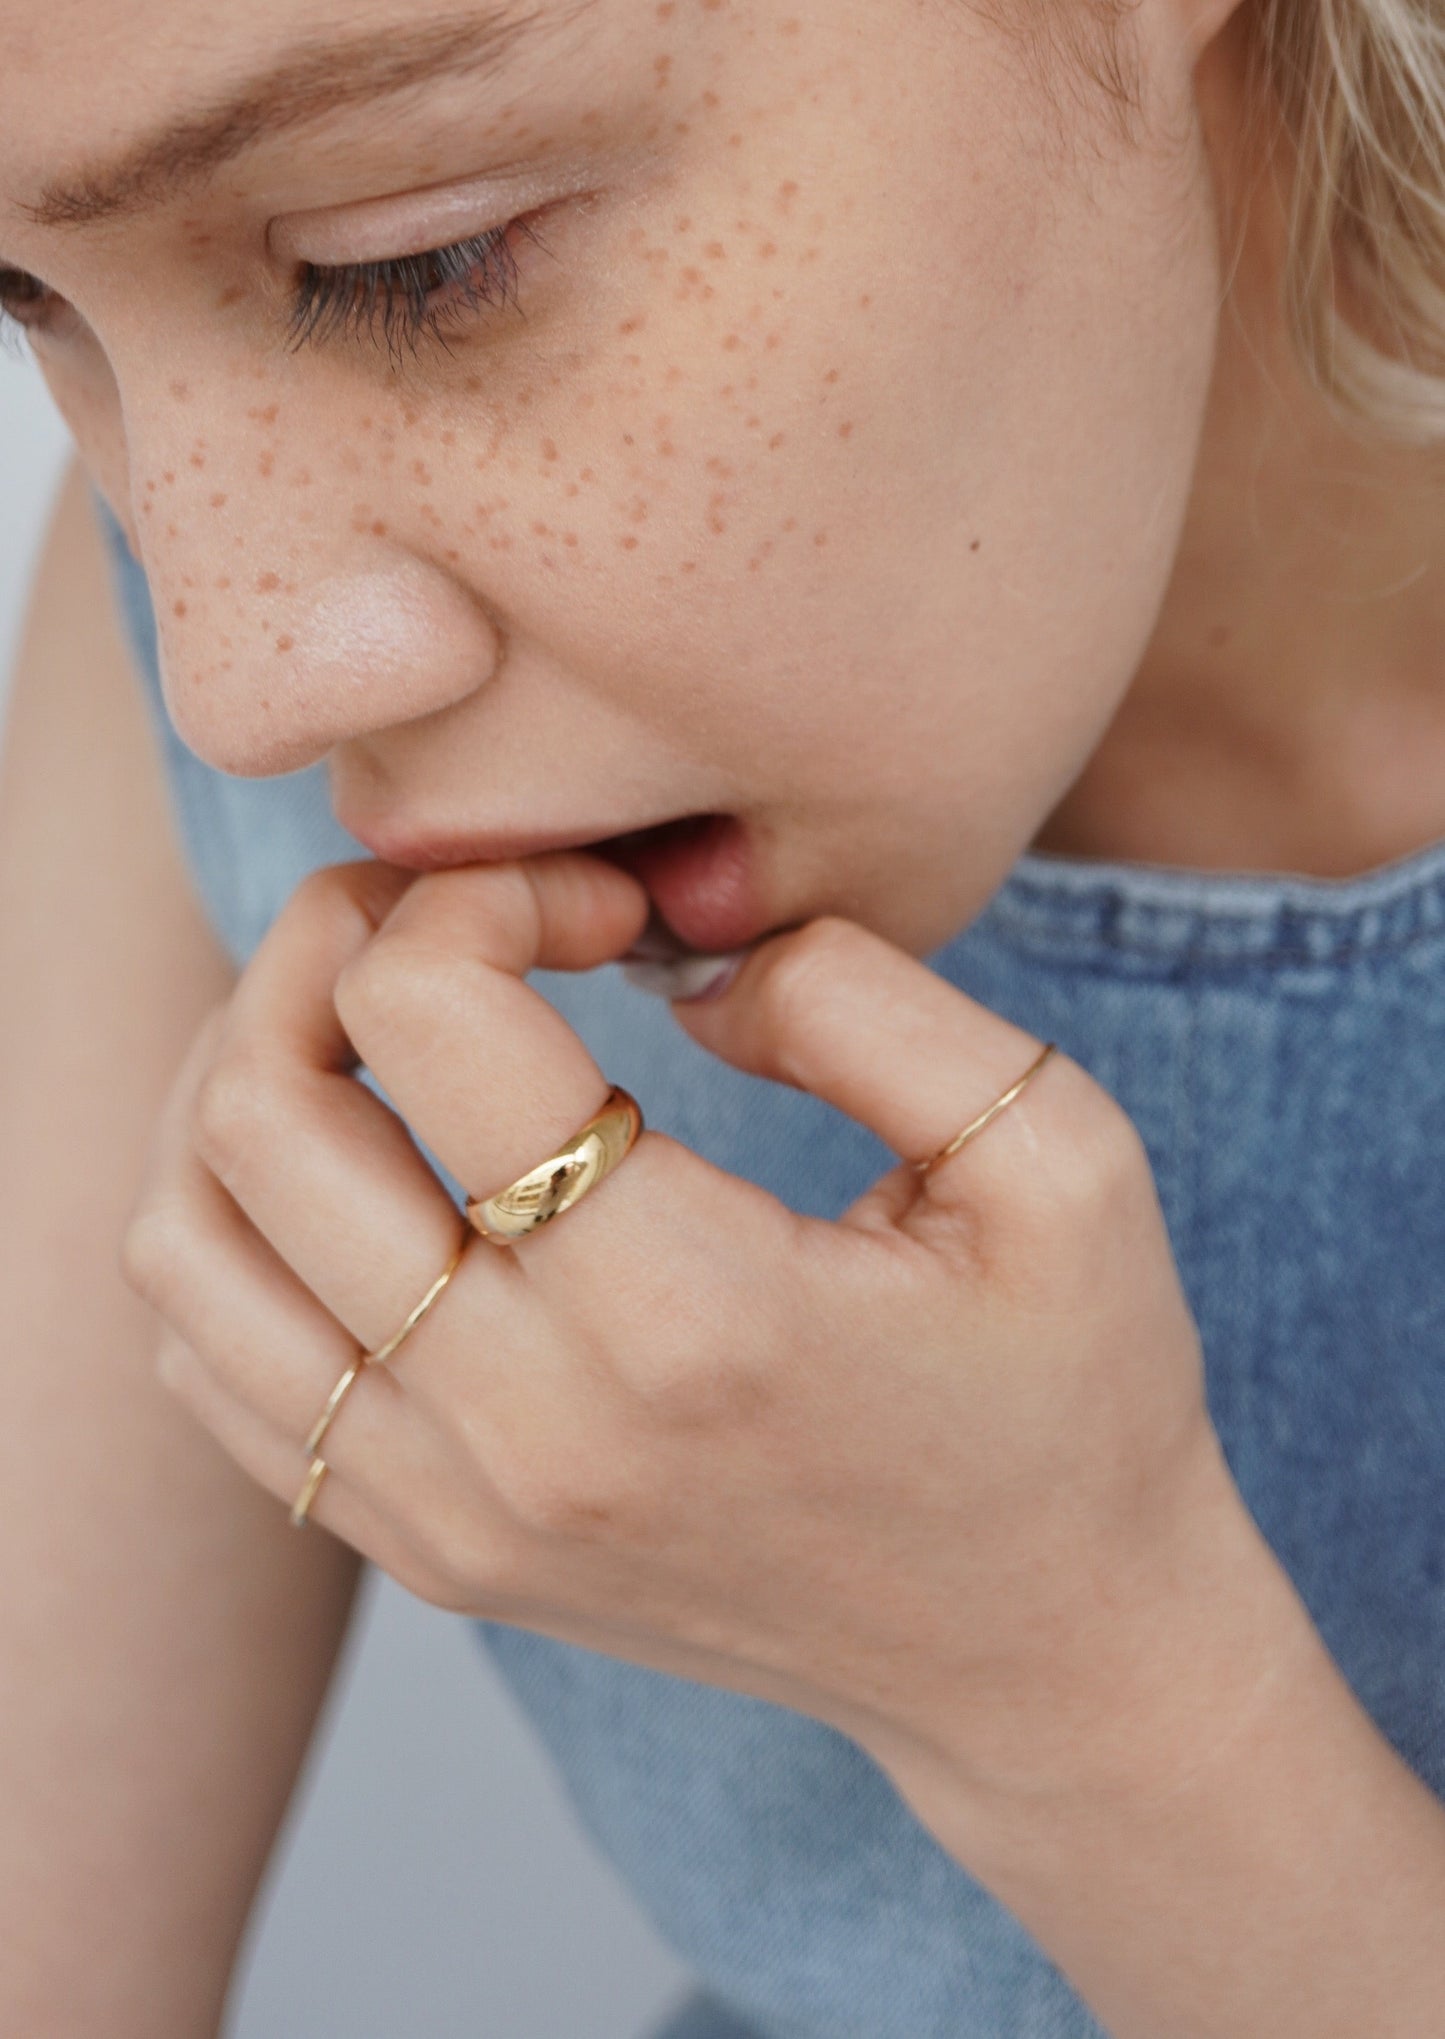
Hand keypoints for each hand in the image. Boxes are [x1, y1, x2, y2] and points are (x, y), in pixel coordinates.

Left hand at [122, 852, 1239, 1817]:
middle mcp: (528, 1429)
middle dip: (326, 948)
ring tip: (366, 1022)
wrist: (1043, 1660)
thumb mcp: (1056, 1158)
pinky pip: (216, 1370)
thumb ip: (862, 999)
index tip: (599, 906)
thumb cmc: (1074, 1397)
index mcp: (690, 1312)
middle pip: (264, 1116)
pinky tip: (352, 1170)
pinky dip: (232, 1230)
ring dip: (240, 1079)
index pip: (431, 1023)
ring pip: (188, 1245)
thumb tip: (668, 962)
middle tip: (449, 916)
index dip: (490, 893)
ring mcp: (454, 1512)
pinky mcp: (431, 1554)